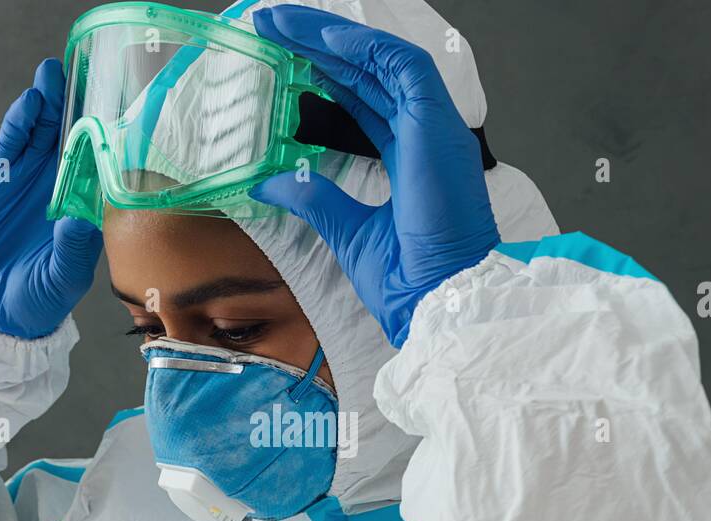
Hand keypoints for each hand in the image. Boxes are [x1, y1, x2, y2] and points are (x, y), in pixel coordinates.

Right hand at [0, 59, 101, 338]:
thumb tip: (80, 217)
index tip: (122, 105)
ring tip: (53, 73)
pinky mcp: (0, 179)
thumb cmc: (42, 297)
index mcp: (87, 207)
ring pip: (43, 132)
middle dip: (80, 102)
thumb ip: (73, 247)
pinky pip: (11, 144)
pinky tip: (29, 103)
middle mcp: (63, 186)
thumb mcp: (64, 277)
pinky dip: (19, 124)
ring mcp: (31, 179)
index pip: (102, 162)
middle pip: (74, 136)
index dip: (108, 133)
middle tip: (88, 69)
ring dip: (50, 102)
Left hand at [249, 5, 498, 347]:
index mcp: (410, 160)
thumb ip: (315, 199)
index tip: (287, 59)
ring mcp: (434, 129)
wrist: (438, 303)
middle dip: (320, 46)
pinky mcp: (437, 127)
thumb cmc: (409, 280)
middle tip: (272, 25)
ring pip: (383, 60)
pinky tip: (322, 39)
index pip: (365, 101)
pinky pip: (403, 68)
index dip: (327, 75)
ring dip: (332, 37)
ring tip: (283, 21)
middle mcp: (425, 136)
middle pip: (369, 73)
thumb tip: (271, 184)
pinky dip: (364, 49)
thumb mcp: (347, 231)